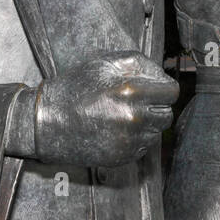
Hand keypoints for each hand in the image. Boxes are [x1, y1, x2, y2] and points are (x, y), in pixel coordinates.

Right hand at [34, 51, 178, 167]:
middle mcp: (134, 118)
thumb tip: (161, 74)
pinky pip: (142, 147)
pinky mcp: (122, 157)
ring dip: (146, 123)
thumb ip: (139, 64)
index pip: (171, 92)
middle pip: (167, 114)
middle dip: (156, 106)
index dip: (164, 88)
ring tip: (122, 114)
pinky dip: (135, 138)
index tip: (155, 88)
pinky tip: (115, 129)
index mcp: (132, 91)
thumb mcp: (106, 63)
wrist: (47, 121)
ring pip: (155, 132)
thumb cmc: (76, 87)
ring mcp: (128, 140)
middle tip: (137, 102)